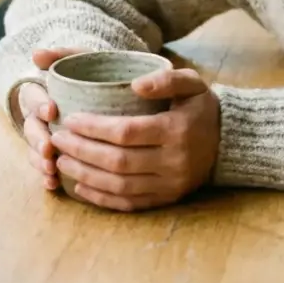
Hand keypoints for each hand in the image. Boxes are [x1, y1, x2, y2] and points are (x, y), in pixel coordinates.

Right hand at [21, 47, 88, 191]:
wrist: (114, 87)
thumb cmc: (96, 71)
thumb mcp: (84, 58)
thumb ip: (62, 54)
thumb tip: (36, 54)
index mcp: (44, 91)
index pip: (33, 97)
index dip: (39, 104)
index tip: (52, 110)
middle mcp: (41, 115)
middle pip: (31, 128)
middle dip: (37, 140)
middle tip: (49, 148)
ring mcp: (48, 135)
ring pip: (35, 151)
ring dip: (39, 161)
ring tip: (51, 170)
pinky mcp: (58, 153)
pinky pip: (45, 168)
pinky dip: (46, 177)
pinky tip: (54, 184)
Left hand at [50, 68, 219, 211]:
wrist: (227, 140)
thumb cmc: (201, 106)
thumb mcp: (191, 82)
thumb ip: (165, 79)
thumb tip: (135, 84)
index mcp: (176, 130)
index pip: (126, 132)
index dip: (94, 128)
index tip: (70, 119)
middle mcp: (173, 161)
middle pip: (117, 161)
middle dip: (81, 151)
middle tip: (56, 139)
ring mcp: (170, 184)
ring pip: (119, 185)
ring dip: (85, 174)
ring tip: (61, 161)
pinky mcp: (166, 199)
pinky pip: (128, 203)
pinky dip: (101, 197)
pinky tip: (80, 185)